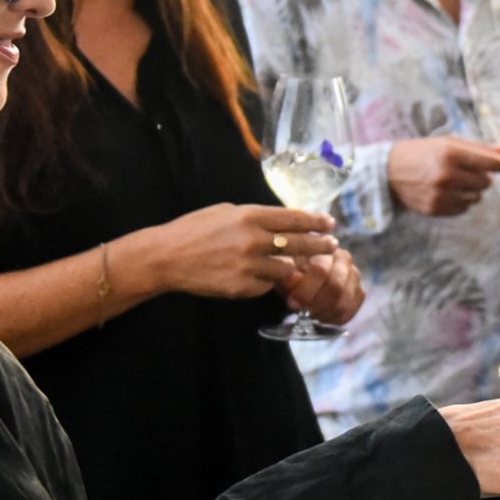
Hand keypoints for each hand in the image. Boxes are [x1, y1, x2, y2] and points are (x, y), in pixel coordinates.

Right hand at [150, 205, 337, 300]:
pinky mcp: (242, 287)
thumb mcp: (225, 212)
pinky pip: (266, 286)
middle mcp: (253, 240)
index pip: (293, 218)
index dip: (315, 221)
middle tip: (333, 245)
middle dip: (320, 244)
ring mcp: (249, 266)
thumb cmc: (194, 230)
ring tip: (293, 265)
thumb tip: (281, 224)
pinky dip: (266, 282)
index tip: (330, 223)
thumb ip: (255, 218)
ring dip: (290, 267)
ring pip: (286, 269)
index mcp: (250, 216)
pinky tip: (258, 277)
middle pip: (298, 243)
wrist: (166, 257)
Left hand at [272, 244, 363, 325]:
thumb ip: (288, 274)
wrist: (300, 275)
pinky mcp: (359, 293)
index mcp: (325, 248)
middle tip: (302, 310)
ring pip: (345, 301)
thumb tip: (293, 278)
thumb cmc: (290, 270)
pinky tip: (321, 317)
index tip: (292, 302)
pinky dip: (334, 318)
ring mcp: (355, 276)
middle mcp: (345, 259)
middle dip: (317, 303)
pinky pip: (350, 311)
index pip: (322, 270)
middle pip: (337, 287)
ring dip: (324, 312)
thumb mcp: (284, 270)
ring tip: (310, 313)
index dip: (307, 290)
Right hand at [389, 137, 499, 217]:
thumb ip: (479, 148)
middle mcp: (447, 175)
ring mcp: (441, 194)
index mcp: (451, 154)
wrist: (389, 172)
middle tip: (465, 170)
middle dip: (482, 177)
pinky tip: (446, 191)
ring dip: (472, 190)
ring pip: (476, 197)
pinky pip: (464, 208)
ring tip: (452, 180)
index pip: (489, 162)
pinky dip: (461, 201)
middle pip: (486, 182)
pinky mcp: (436, 209)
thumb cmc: (422, 152)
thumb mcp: (448, 143)